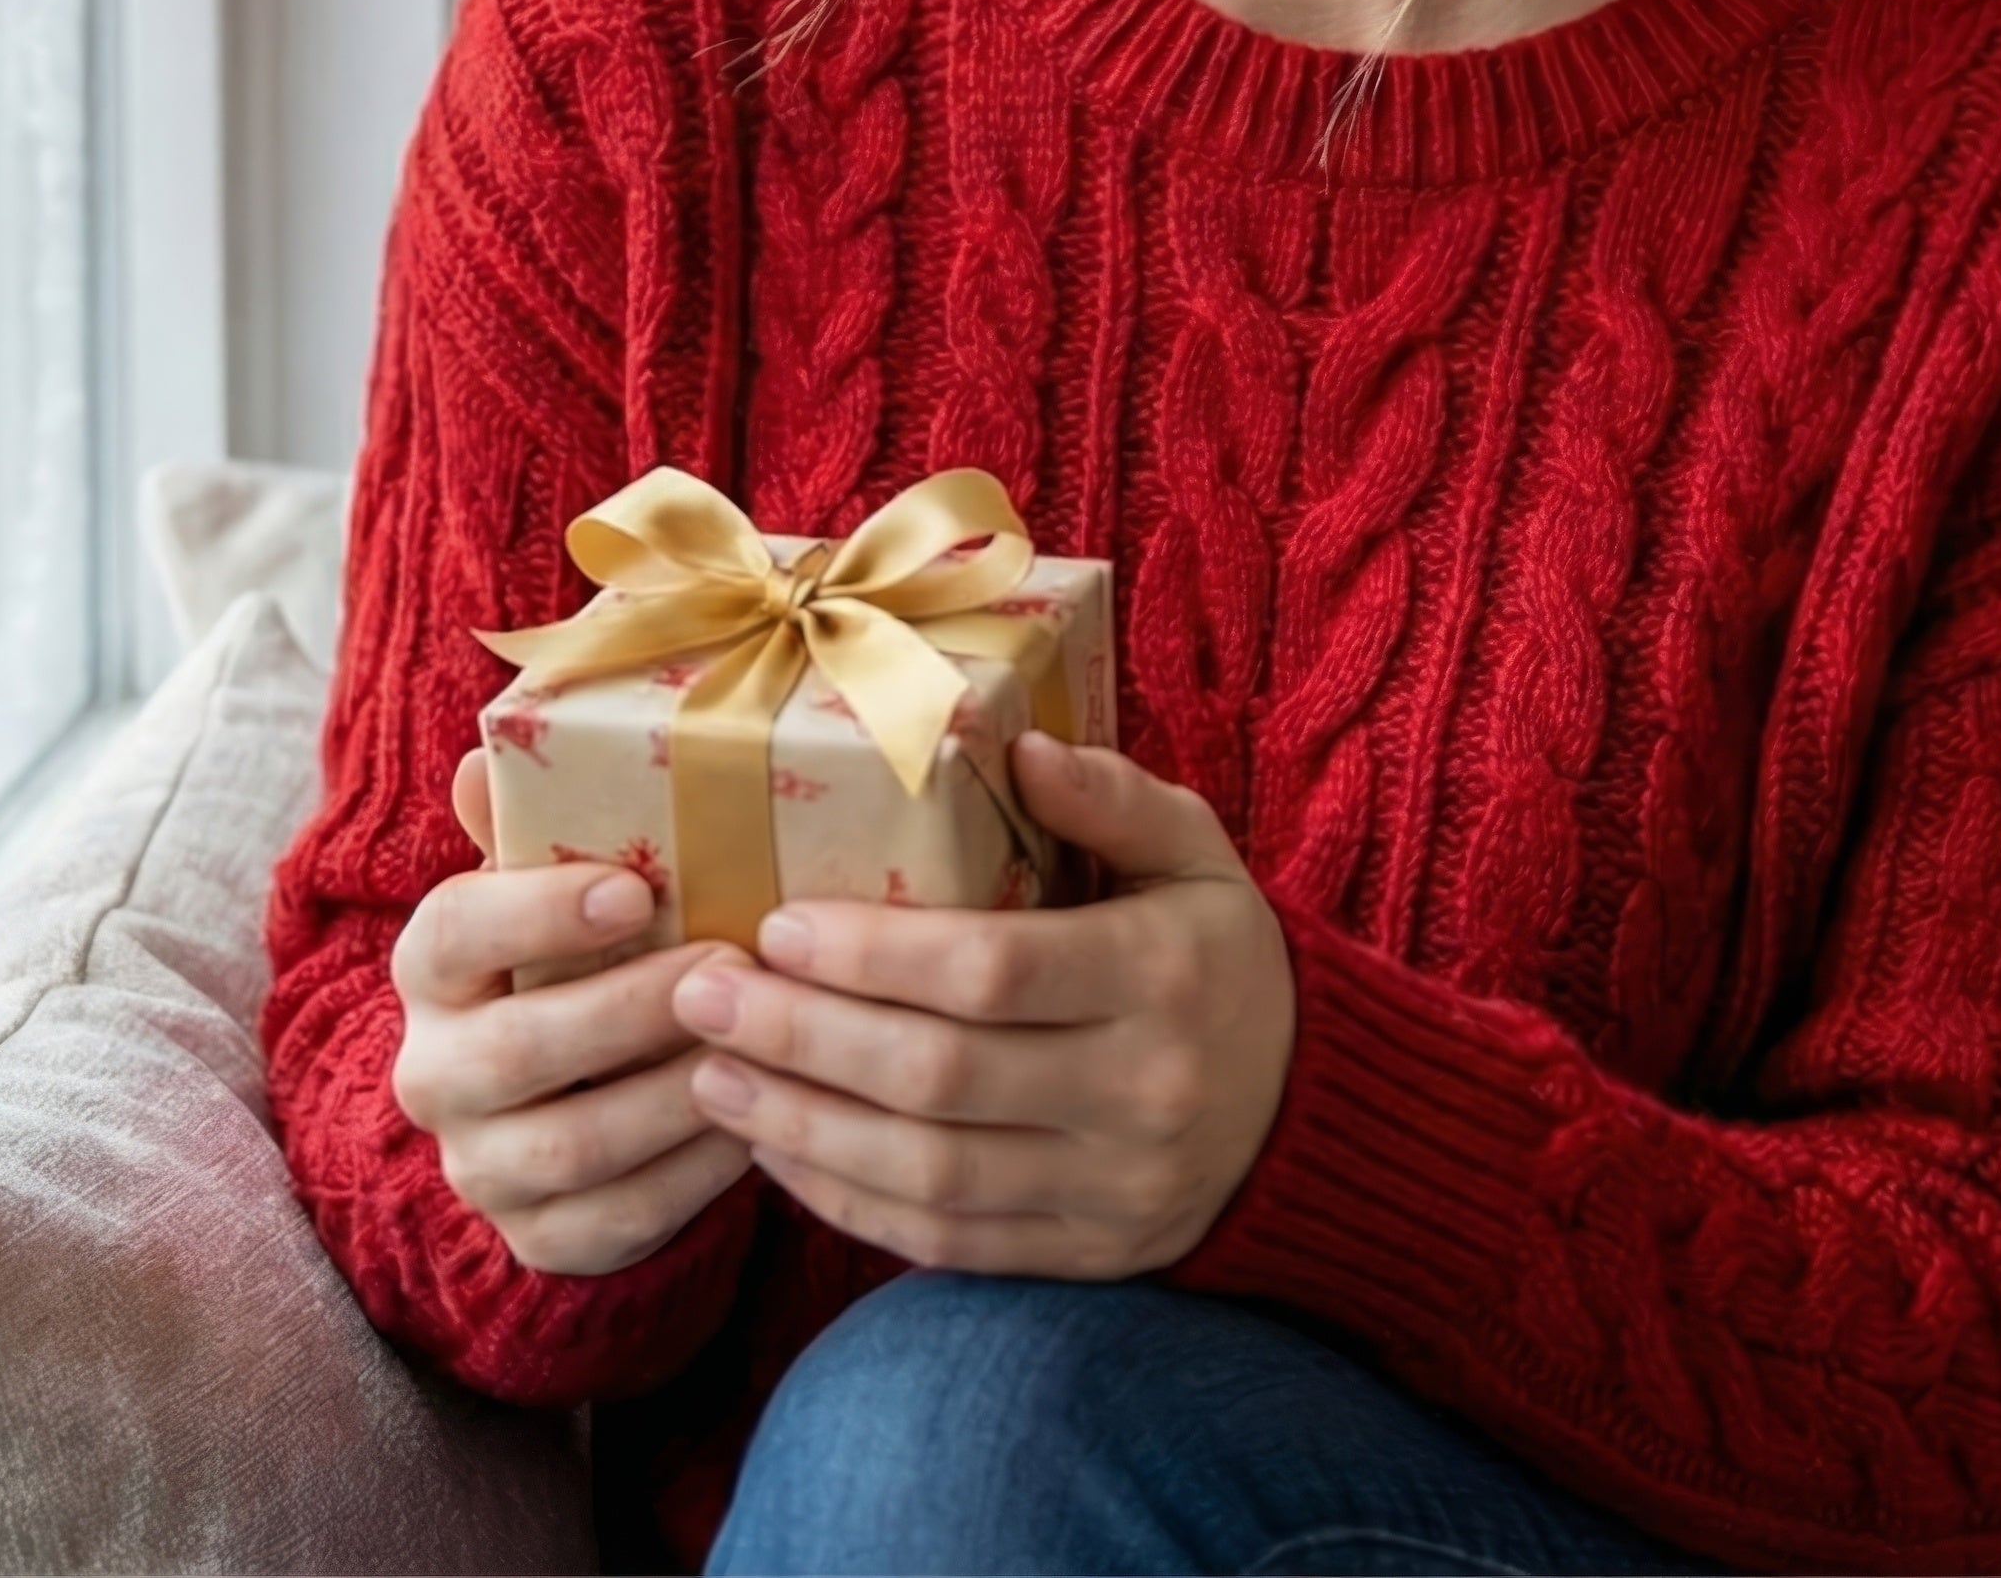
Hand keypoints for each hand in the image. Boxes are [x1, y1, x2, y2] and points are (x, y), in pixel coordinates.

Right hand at [388, 745, 758, 1275]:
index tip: (634, 888)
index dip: (537, 911)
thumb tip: (485, 755)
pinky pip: (620, 1219)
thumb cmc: (585, 952)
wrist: (573, 1092)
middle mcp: (433, 1074)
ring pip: (573, 1144)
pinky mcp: (541, 1239)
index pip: (454, 930)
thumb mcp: (561, 880)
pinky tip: (761, 1121)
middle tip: (729, 959)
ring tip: (762, 1039)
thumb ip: (530, 821)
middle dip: (629, 1006)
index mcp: (432, 967)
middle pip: (514, 1049)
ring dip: (675, 1090)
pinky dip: (697, 1173)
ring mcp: (482, 1166)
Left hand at [665, 728, 1294, 1276]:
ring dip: (804, 1126)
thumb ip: (1111, 795)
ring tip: (711, 1074)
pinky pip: (946, 1243)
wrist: (1300, 1108)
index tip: (778, 925)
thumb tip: (1012, 742)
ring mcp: (1111, 1189)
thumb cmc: (1216, 951)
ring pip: (930, 1174)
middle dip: (804, 1037)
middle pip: (942, 1077)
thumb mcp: (1194, 851)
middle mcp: (1139, 1091)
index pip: (994, 971)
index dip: (875, 956)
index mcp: (1162, 974)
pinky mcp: (1083, 1257)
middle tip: (701, 995)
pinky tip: (778, 1151)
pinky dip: (849, 1203)